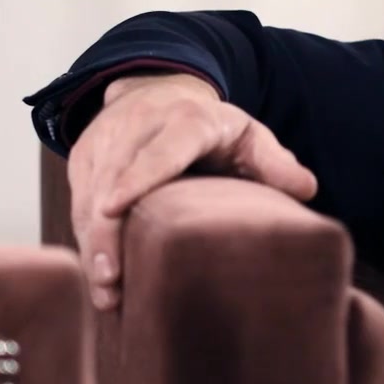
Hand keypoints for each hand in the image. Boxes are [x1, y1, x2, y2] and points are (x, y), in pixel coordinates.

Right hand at [67, 72, 317, 309]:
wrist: (158, 89)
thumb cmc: (212, 127)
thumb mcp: (249, 135)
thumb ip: (275, 161)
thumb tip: (306, 189)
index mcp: (186, 121)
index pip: (159, 150)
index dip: (136, 178)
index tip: (113, 209)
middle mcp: (138, 125)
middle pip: (113, 178)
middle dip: (106, 230)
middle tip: (112, 280)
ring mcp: (104, 140)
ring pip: (88, 195)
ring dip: (93, 245)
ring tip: (106, 293)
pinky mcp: (83, 158)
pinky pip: (77, 203)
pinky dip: (86, 241)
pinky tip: (99, 279)